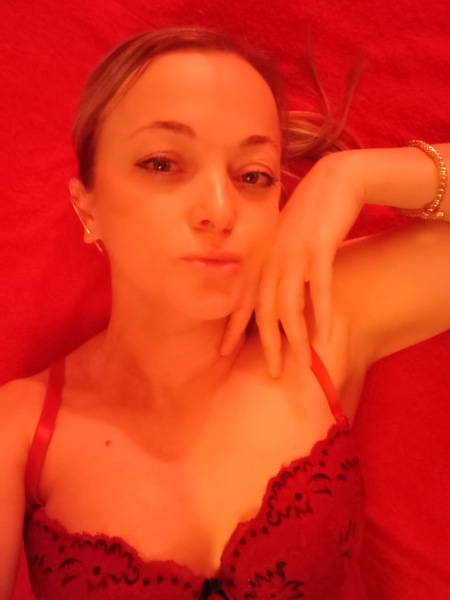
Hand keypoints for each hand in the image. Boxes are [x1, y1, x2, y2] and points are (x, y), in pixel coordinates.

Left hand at [220, 151, 364, 376]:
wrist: (333, 181)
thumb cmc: (309, 216)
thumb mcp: (285, 242)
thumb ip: (275, 267)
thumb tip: (272, 295)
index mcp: (263, 259)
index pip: (244, 299)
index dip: (232, 327)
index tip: (222, 352)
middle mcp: (273, 260)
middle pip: (266, 310)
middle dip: (267, 345)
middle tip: (272, 373)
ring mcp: (295, 254)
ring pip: (290, 305)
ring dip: (296, 338)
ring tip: (300, 366)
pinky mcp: (319, 247)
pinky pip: (319, 286)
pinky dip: (321, 312)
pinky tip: (324, 336)